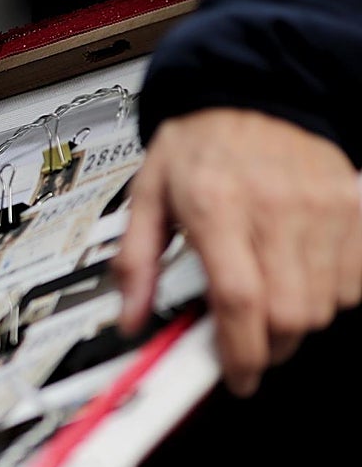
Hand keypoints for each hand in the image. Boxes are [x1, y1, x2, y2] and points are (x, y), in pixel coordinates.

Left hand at [114, 108, 361, 396]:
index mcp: (216, 207)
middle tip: (245, 344)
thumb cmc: (199, 144)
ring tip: (267, 307)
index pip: (238, 300)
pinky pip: (354, 280)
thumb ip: (134, 262)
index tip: (233, 375)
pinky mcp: (353, 206)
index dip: (238, 352)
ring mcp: (322, 207)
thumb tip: (128, 317)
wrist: (251, 90)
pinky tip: (300, 281)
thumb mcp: (147, 195)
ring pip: (325, 305)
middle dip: (267, 347)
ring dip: (296, 324)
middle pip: (289, 314)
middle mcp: (275, 209)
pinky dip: (331, 296)